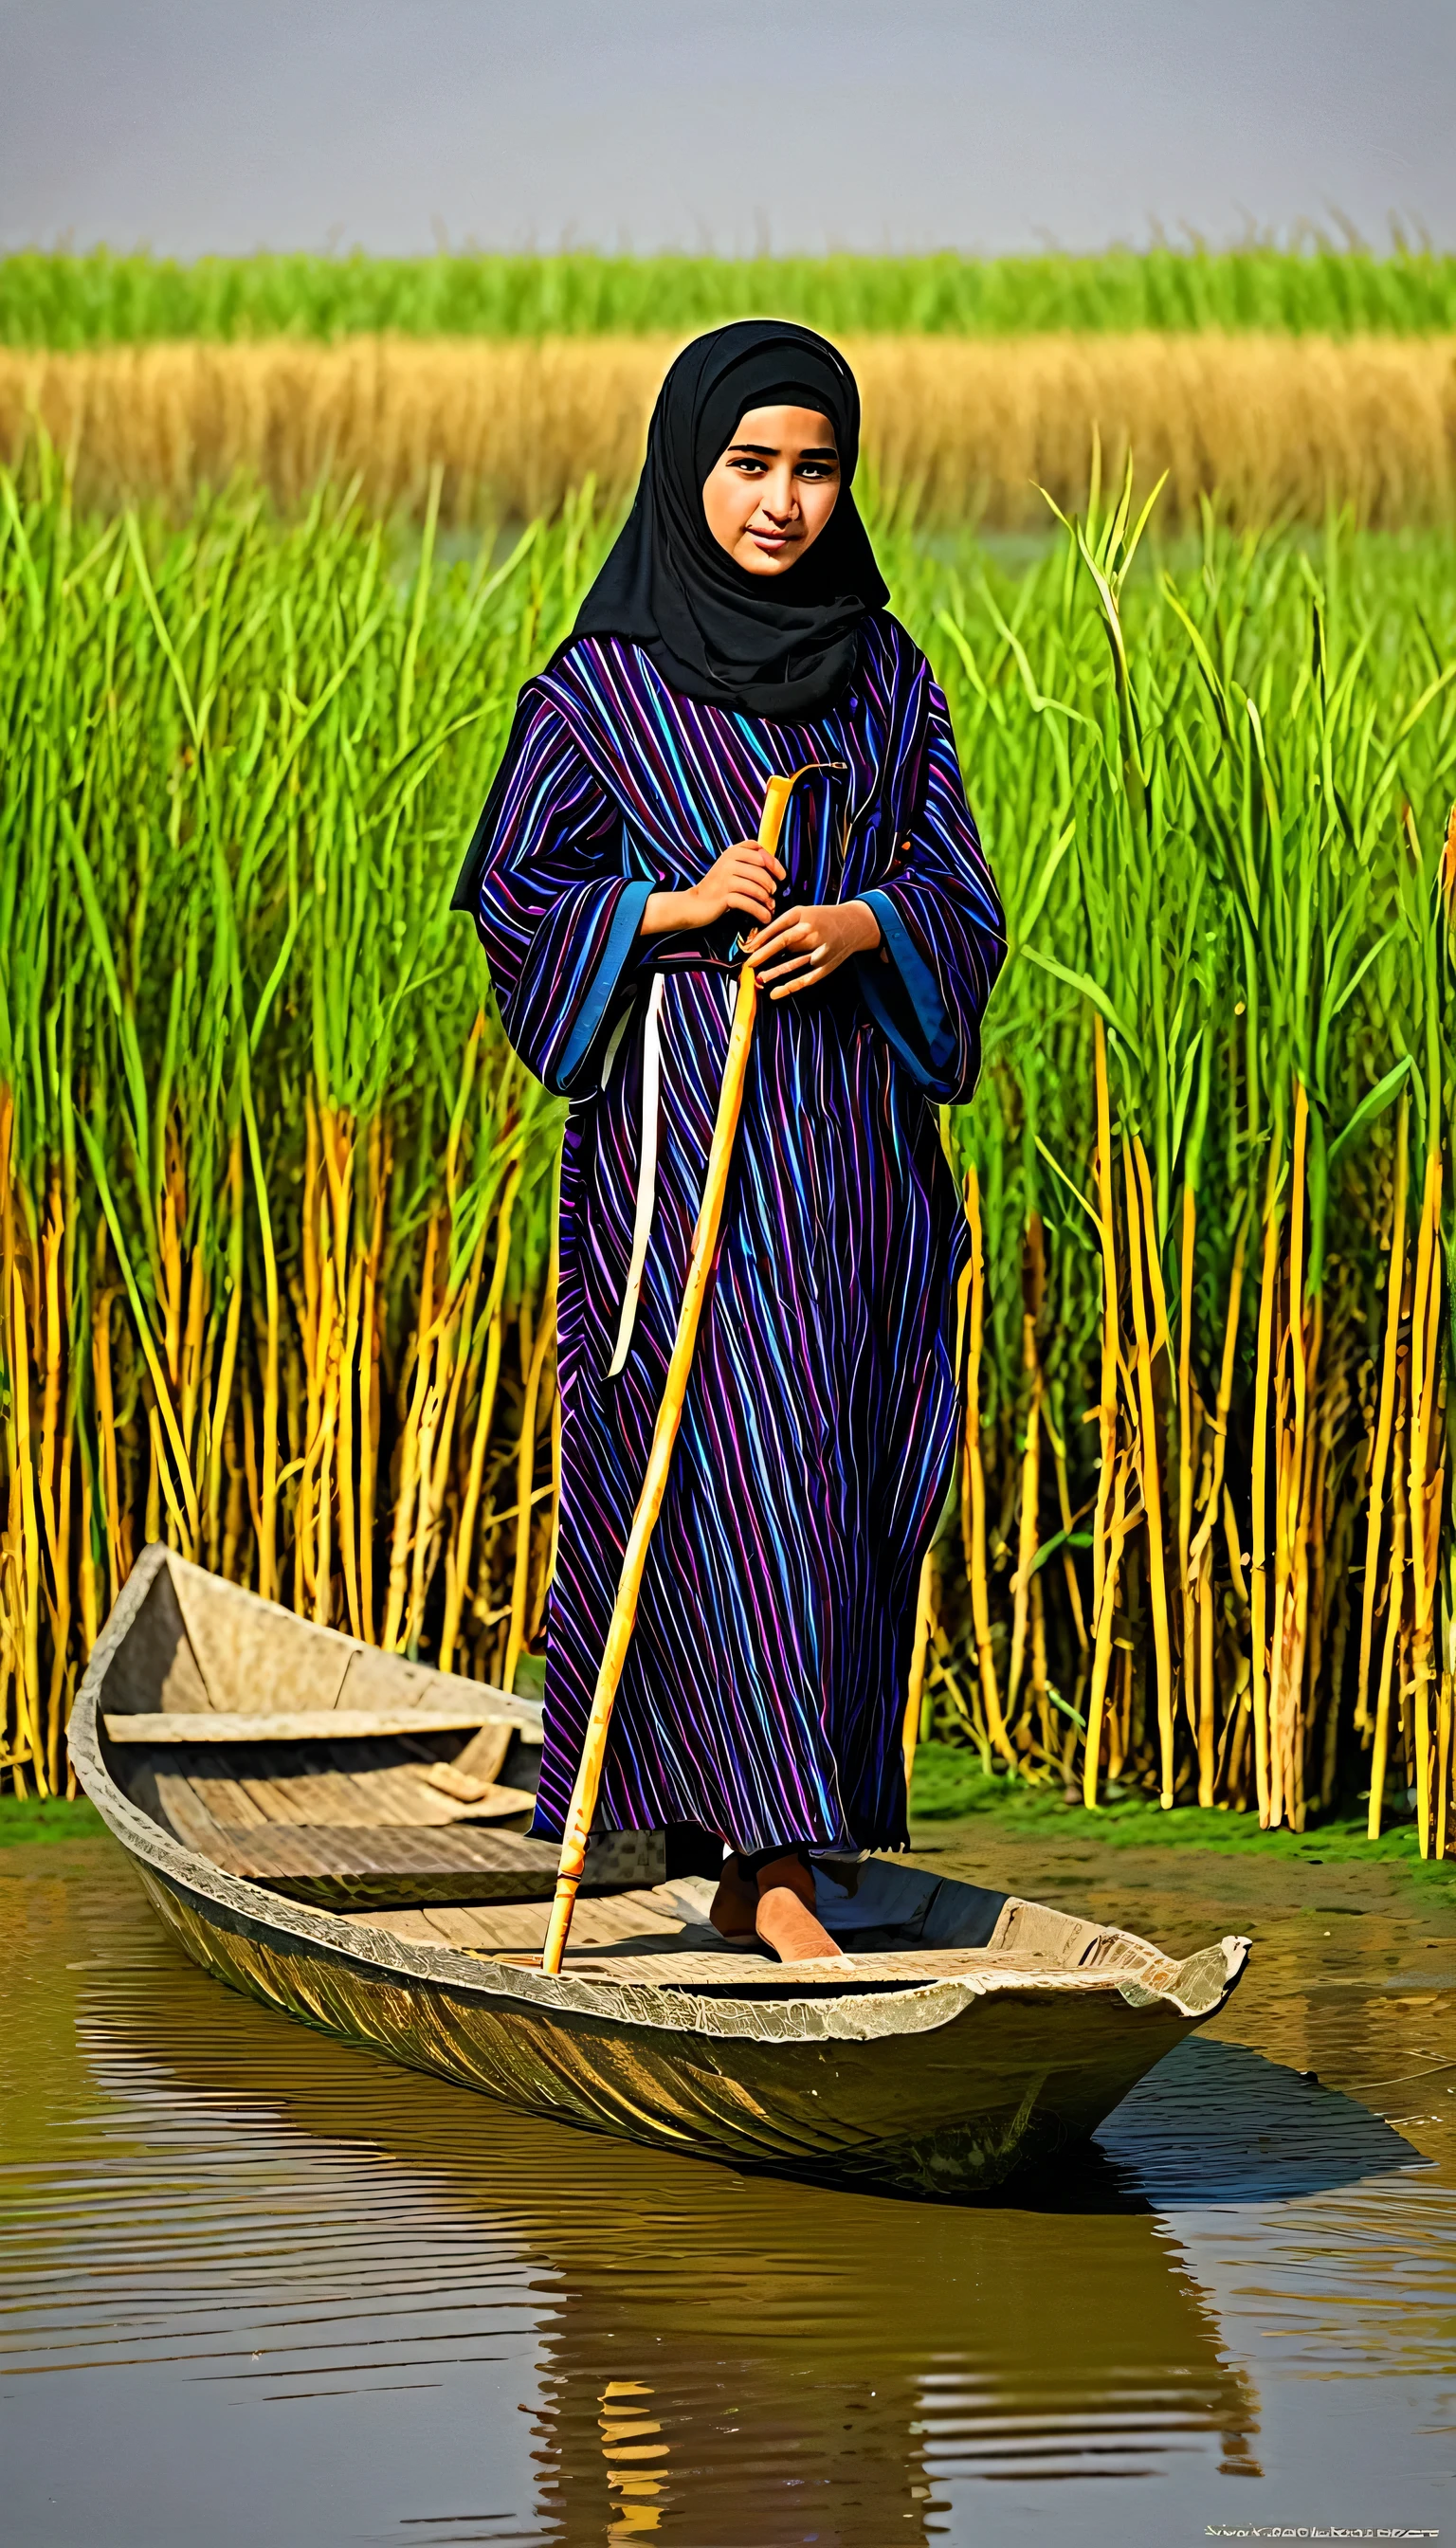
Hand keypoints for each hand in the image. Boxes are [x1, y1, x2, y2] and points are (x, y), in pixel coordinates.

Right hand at [640, 839, 784, 936]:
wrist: (694, 905)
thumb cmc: (716, 889)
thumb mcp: (730, 870)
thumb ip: (748, 864)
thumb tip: (775, 869)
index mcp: (731, 852)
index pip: (758, 849)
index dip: (773, 862)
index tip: (781, 876)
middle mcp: (728, 862)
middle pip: (761, 869)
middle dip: (771, 884)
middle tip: (773, 896)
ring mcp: (725, 878)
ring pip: (757, 887)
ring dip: (767, 900)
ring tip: (770, 908)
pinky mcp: (724, 896)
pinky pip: (749, 902)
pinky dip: (760, 912)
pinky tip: (765, 917)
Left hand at [745, 899, 880, 998]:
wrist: (854, 924)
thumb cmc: (821, 918)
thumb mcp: (802, 913)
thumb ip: (783, 924)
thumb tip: (757, 941)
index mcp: (803, 915)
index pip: (777, 928)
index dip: (760, 939)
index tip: (747, 948)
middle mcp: (811, 931)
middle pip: (783, 943)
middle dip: (763, 955)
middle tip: (748, 964)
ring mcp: (820, 950)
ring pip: (792, 963)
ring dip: (773, 972)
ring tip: (758, 978)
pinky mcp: (825, 966)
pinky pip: (805, 979)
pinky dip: (789, 987)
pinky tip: (775, 992)